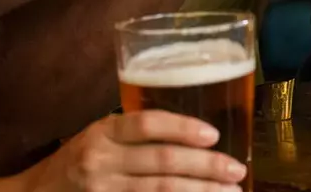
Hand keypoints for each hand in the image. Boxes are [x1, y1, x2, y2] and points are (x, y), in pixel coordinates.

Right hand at [24, 110, 244, 191]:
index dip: (183, 128)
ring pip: (160, 191)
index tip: (214, 135)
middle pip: (162, 162)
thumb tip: (195, 132)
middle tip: (237, 170)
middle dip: (206, 167)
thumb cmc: (74, 162)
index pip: (148, 124)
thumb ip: (134, 133)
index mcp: (102, 132)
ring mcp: (101, 191)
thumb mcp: (97, 136)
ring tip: (229, 191)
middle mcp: (100, 161)